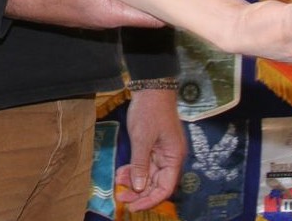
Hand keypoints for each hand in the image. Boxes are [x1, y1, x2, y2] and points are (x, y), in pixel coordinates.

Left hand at [116, 89, 185, 212]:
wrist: (151, 86)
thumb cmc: (150, 110)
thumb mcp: (142, 138)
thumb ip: (140, 164)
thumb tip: (139, 188)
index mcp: (173, 157)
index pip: (165, 188)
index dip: (150, 199)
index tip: (134, 206)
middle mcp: (170, 157)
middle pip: (156, 183)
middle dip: (139, 192)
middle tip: (121, 197)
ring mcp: (162, 151)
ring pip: (149, 174)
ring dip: (135, 181)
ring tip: (118, 185)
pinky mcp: (154, 144)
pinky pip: (145, 163)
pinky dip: (134, 168)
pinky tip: (121, 173)